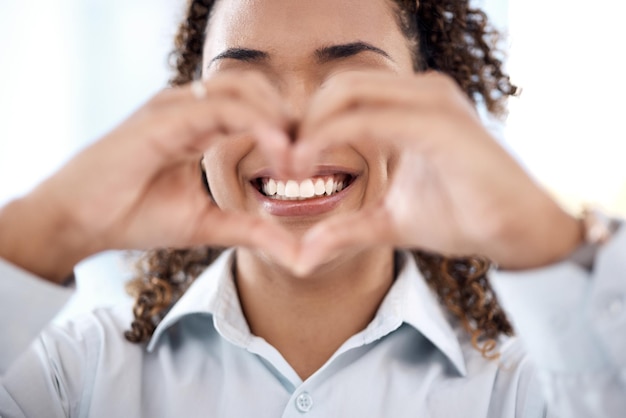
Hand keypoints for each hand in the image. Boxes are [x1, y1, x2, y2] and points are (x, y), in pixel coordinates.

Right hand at [0, 73, 297, 281]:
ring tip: (295, 158)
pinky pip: (222, 107)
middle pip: (257, 88)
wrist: (81, 222)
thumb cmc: (135, 217)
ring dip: (278, 119)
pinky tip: (278, 151)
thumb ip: (252, 230)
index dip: (288, 130)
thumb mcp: (208, 224)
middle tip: (309, 158)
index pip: (257, 108)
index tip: (308, 165)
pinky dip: (257, 124)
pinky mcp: (165, 117)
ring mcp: (177, 107)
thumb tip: (298, 254)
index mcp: (201, 125)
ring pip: (244, 89)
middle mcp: (190, 107)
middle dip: (289, 118)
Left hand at [294, 72, 582, 273]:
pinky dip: (331, 137)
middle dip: (303, 121)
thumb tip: (303, 254)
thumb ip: (347, 228)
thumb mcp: (390, 222)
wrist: (518, 231)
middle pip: (339, 86)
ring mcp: (431, 101)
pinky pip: (368, 119)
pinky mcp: (438, 123)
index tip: (286, 163)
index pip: (344, 96)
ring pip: (348, 93)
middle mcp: (420, 92)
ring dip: (311, 128)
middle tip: (284, 165)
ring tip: (293, 167)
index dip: (308, 124)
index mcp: (410, 107)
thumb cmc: (462, 217)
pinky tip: (311, 164)